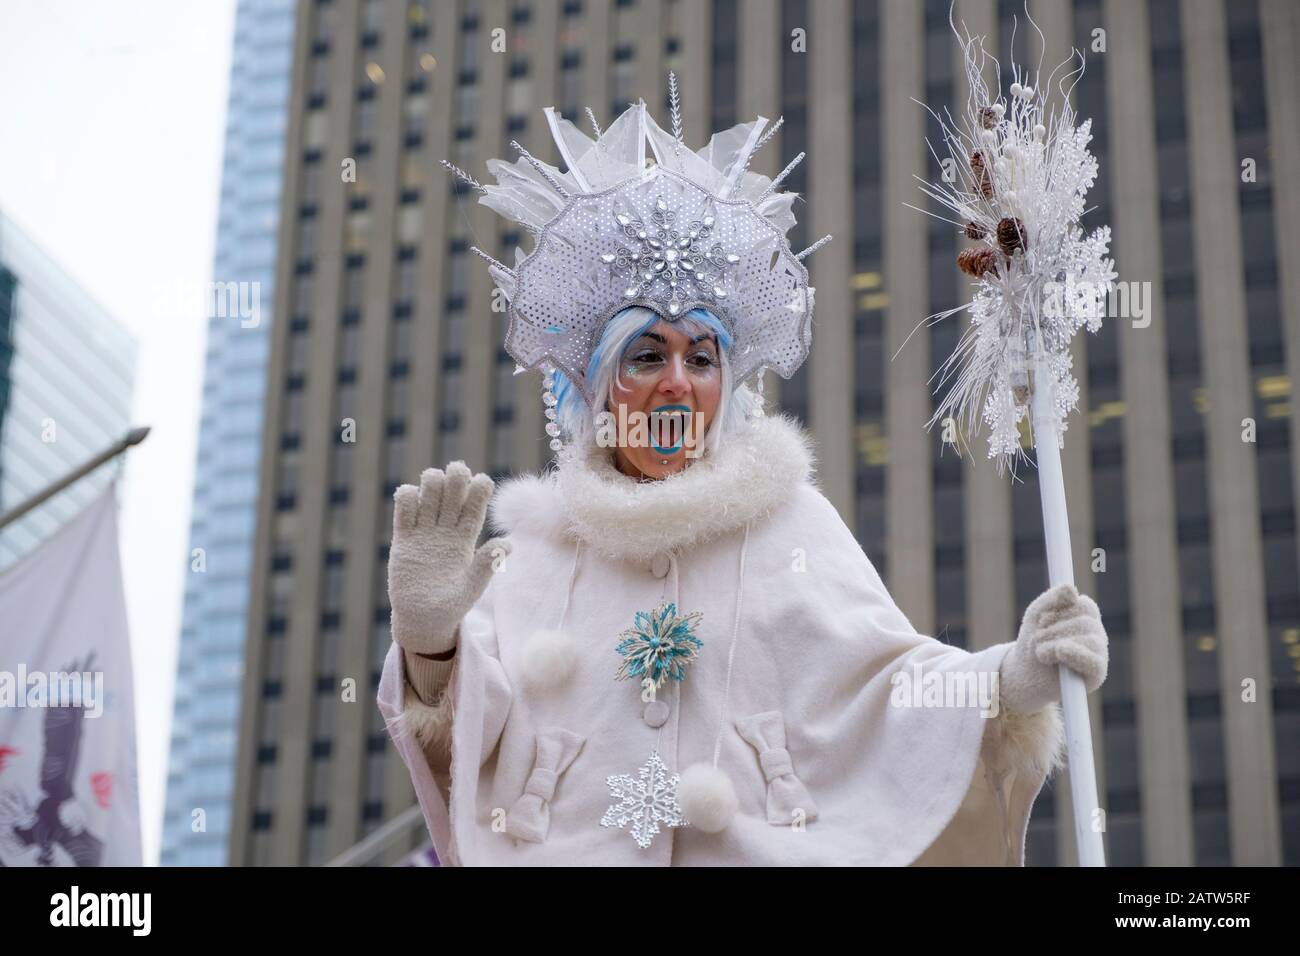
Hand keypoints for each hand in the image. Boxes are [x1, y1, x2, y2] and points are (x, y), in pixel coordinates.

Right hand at [388, 461, 510, 656]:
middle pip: (453, 491)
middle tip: (456, 470)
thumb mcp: (472, 587)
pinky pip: (404, 508)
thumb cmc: (452, 605)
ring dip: (432, 480)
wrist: (423, 619)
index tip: (482, 482)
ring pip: (429, 492)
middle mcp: (447, 528)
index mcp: (467, 537)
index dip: (480, 489)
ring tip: (432, 483)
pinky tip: (410, 497)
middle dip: (456, 475)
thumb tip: (509, 544)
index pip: (476, 504)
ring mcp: (424, 530)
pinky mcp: (403, 537)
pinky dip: (407, 495)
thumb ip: (487, 564)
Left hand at [999, 583, 1107, 713]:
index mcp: (1086, 618)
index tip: (1042, 621)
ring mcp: (1099, 654)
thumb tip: (1071, 589)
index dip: (1059, 611)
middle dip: (1053, 630)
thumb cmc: (1033, 643)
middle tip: (1036, 641)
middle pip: (1084, 622)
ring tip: (1040, 653)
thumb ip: (1051, 599)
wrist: (1025, 676)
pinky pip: (1094, 661)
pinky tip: (1059, 652)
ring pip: (1087, 639)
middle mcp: (1097, 634)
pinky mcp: (1097, 674)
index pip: (1084, 605)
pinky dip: (1074, 654)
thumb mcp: (1036, 615)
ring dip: (1053, 644)